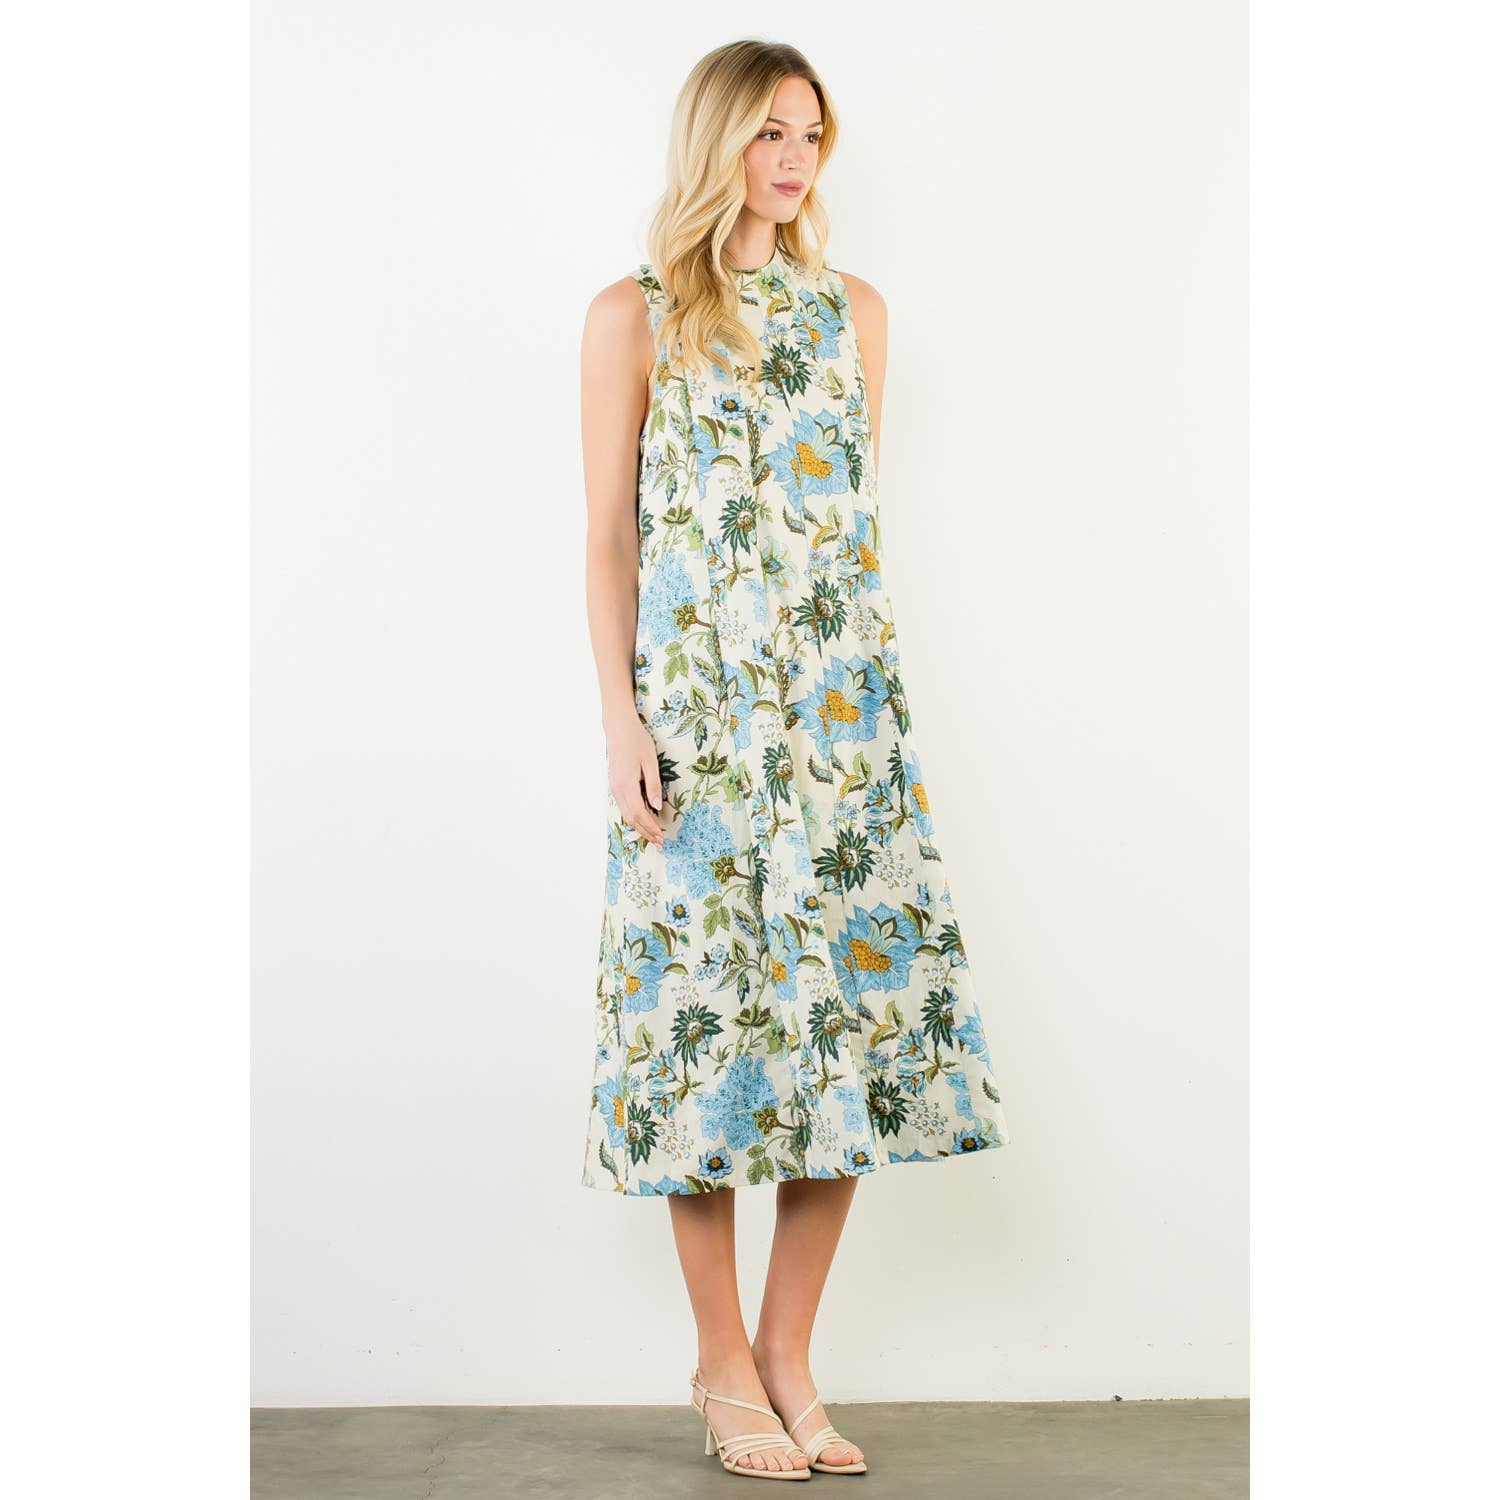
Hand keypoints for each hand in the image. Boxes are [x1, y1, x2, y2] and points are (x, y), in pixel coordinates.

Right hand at [605, 711, 666, 847]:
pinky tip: (642, 820)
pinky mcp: (614, 784)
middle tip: (660, 842)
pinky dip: (633, 817)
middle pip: (630, 818)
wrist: (618, 728)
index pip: (638, 813)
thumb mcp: (650, 762)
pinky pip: (623, 806)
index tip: (661, 837)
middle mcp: (617, 789)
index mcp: (627, 784)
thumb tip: (656, 807)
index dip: (650, 827)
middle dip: (646, 832)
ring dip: (639, 826)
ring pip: (625, 814)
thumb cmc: (637, 741)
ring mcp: (614, 787)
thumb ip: (653, 785)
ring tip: (653, 835)